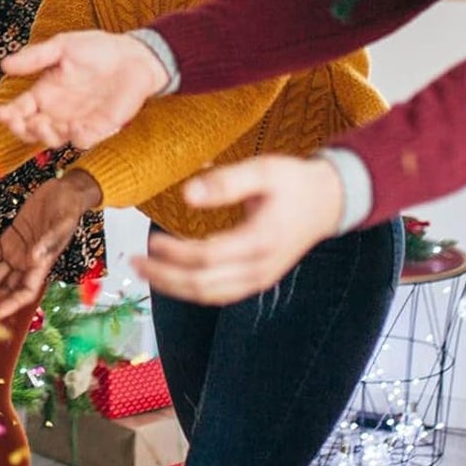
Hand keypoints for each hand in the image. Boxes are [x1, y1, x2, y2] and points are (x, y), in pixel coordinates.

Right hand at [0, 31, 169, 149]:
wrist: (134, 56)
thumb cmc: (98, 49)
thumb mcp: (61, 47)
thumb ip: (35, 57)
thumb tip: (4, 65)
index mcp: (46, 91)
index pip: (21, 108)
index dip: (9, 114)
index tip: (1, 114)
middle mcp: (58, 110)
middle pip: (32, 130)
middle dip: (21, 130)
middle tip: (17, 123)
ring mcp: (77, 121)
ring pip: (54, 140)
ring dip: (44, 136)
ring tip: (41, 124)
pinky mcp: (99, 128)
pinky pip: (83, 141)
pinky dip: (76, 137)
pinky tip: (74, 125)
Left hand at [0, 172, 102, 321]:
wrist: (63, 193)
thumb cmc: (68, 210)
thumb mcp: (62, 223)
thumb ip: (48, 241)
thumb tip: (34, 258)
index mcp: (42, 265)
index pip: (25, 292)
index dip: (11, 304)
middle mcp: (27, 265)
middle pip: (5, 290)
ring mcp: (16, 254)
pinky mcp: (7, 240)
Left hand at [130, 155, 344, 304]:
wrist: (331, 201)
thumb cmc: (295, 182)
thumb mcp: (263, 170)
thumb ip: (226, 182)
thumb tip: (187, 193)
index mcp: (260, 240)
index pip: (209, 256)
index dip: (176, 253)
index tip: (152, 241)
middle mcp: (260, 267)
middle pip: (205, 283)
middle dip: (166, 277)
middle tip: (135, 262)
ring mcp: (261, 277)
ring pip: (211, 294)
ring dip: (176, 287)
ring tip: (146, 273)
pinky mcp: (259, 278)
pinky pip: (222, 293)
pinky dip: (195, 289)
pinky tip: (174, 279)